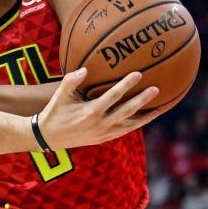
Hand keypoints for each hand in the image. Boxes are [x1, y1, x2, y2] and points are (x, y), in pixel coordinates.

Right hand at [39, 68, 160, 149]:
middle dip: (143, 100)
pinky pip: (124, 131)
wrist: (48, 137)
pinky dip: (135, 125)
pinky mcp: (103, 139)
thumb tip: (85, 69)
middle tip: (156, 89)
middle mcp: (100, 123)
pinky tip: (142, 119)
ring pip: (130, 125)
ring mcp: (103, 133)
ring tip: (159, 109)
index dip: (127, 84)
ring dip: (145, 117)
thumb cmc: (54, 113)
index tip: (138, 74)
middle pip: (127, 111)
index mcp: (91, 111)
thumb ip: (71, 80)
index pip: (114, 95)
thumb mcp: (60, 95)